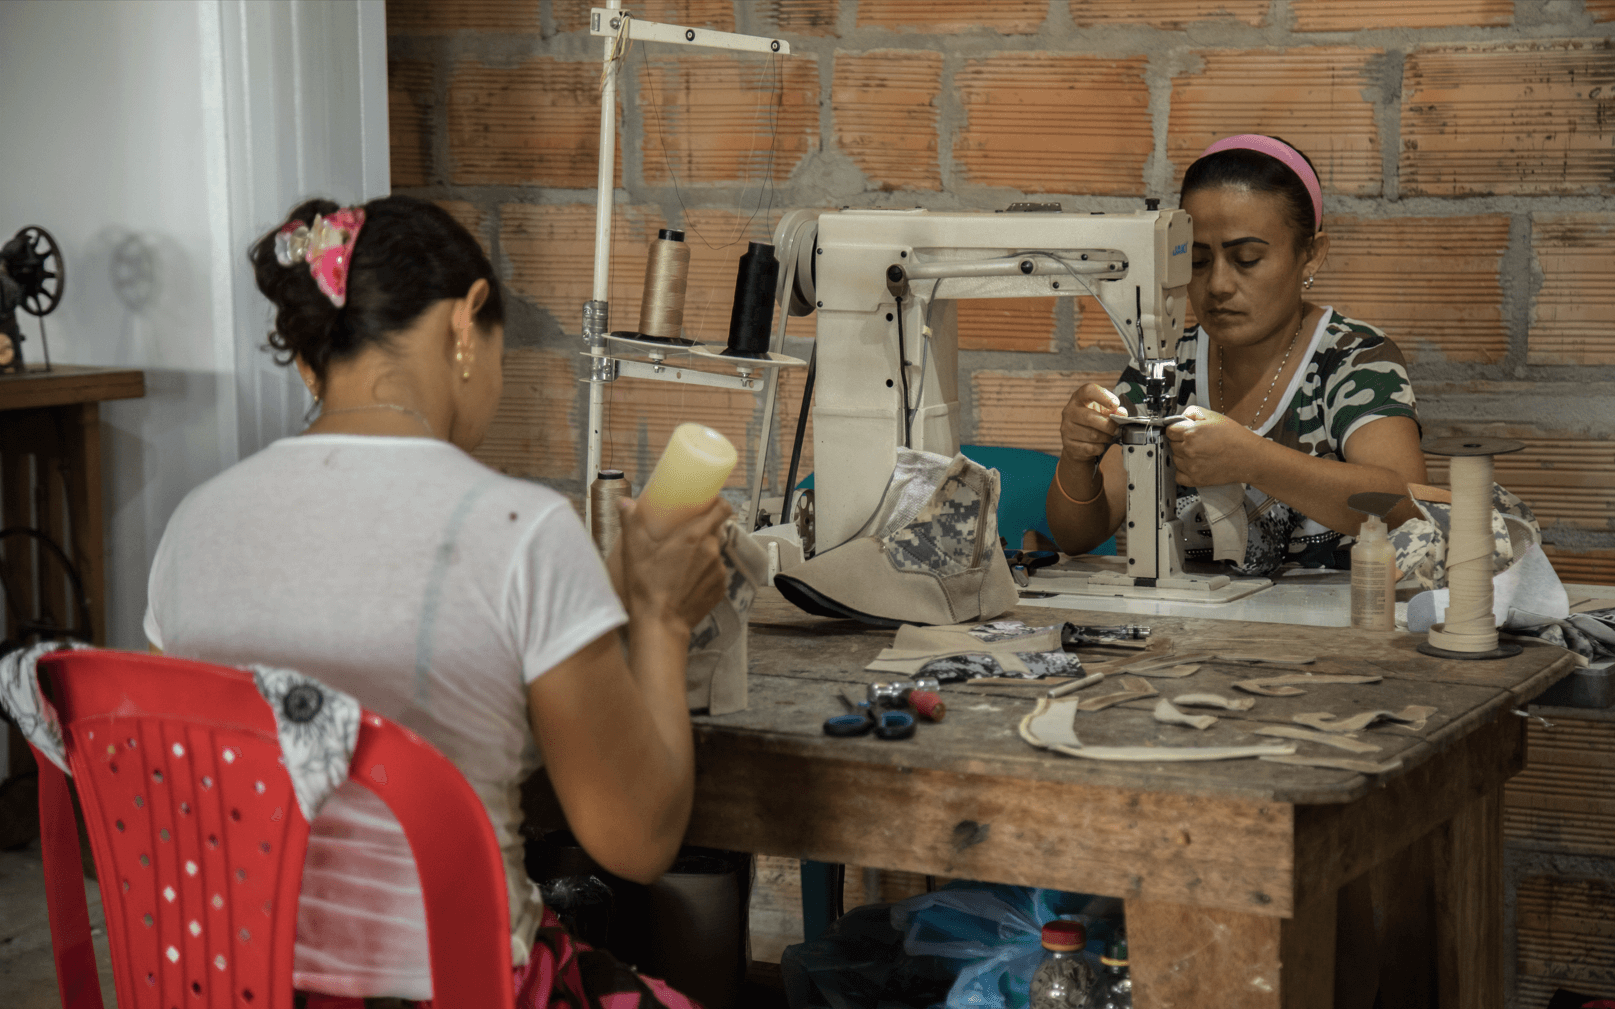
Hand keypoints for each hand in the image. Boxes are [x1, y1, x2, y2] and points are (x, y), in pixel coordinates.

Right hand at [616, 496, 730, 635]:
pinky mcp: (720, 589)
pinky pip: (715, 574)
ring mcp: (719, 571)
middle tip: (682, 538)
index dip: (717, 504)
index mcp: (695, 535)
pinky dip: (704, 574)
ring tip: (682, 565)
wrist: (661, 623)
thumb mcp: (634, 550)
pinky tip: (687, 582)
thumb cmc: (647, 585)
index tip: (708, 504)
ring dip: (702, 555)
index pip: (722, 509)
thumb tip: (625, 502)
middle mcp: (713, 550)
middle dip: (701, 532)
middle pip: (714, 532)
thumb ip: (631, 521)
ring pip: (714, 554)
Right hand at [1059, 383, 1127, 466]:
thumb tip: (1122, 413)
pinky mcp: (1068, 445)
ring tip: (1107, 436)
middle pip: (1090, 417)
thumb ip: (1113, 411)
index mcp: (1078, 398)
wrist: (1077, 443)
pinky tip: (1099, 444)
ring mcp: (1066, 429)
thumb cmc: (1092, 423)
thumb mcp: (1103, 412)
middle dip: (1108, 425)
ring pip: (1092, 435)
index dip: (1103, 396)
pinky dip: (1100, 447)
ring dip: (1106, 437)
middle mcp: (1069, 412)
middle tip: (1116, 428)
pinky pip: (1090, 448)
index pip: (1088, 390)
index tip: (1115, 404)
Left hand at [1164, 406, 1263, 486]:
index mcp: (1191, 433)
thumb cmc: (1236, 438)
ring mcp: (1191, 466)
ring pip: (1175, 459)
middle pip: (1172, 444)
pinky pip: (1179, 476)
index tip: (1181, 430)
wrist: (1250, 457)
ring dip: (1182, 456)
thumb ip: (1193, 412)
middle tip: (1196, 441)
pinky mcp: (1196, 479)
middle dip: (1181, 441)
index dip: (1176, 429)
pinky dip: (1183, 471)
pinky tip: (1194, 465)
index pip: (1169, 430)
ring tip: (1199, 452)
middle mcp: (1189, 450)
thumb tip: (1182, 416)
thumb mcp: (1215, 416)